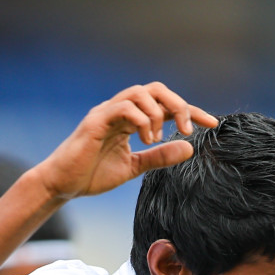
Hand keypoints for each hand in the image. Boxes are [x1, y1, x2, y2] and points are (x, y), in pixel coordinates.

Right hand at [29, 82, 218, 201]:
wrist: (62, 185)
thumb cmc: (92, 174)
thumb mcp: (134, 167)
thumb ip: (159, 156)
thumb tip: (189, 148)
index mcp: (130, 119)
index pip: (165, 105)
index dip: (191, 111)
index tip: (213, 124)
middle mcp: (119, 110)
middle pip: (156, 90)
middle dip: (178, 105)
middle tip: (188, 129)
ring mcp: (106, 112)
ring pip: (141, 93)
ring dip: (159, 113)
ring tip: (159, 137)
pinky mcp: (95, 121)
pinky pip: (124, 108)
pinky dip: (142, 120)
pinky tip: (146, 140)